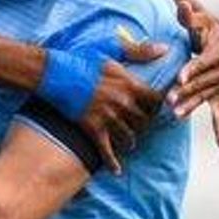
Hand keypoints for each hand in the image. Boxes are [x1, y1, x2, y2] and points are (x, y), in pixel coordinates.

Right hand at [51, 29, 166, 174]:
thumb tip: (165, 48)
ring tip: (130, 142)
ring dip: (130, 140)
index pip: (155, 101)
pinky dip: (113, 162)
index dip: (156, 105)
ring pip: (129, 137)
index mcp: (129, 84)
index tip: (153, 107)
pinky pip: (107, 150)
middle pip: (144, 121)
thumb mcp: (112, 49)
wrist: (53, 74)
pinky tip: (117, 170)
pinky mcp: (92, 128)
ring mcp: (108, 117)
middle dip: (143, 123)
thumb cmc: (81, 58)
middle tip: (141, 125)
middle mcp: (122, 103)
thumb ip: (140, 50)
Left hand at [171, 0, 218, 148]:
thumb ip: (188, 15)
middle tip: (169, 100)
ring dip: (193, 105)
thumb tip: (182, 5)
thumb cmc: (206, 27)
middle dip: (188, 91)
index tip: (180, 77)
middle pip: (206, 81)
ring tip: (176, 114)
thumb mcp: (198, 19)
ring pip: (208, 96)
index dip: (193, 69)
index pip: (206, 60)